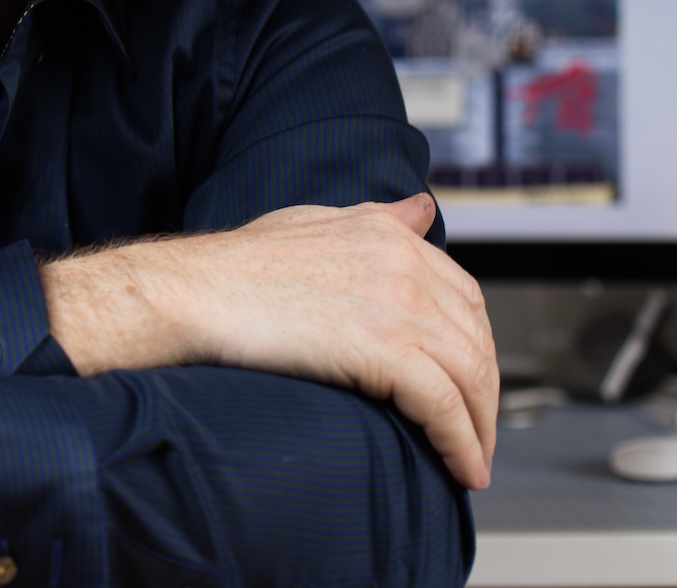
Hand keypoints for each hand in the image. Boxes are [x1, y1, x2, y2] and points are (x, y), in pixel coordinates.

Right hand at [41, 195, 497, 489]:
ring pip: (471, 374)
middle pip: (477, 336)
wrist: (190, 294)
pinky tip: (460, 468)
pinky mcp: (384, 349)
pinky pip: (445, 405)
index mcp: (386, 232)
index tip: (468, 380)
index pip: (464, 293)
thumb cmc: (233, 268)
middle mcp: (402, 262)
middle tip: (478, 430)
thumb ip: (376, 219)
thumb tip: (422, 208)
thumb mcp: (313, 223)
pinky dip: (462, 443)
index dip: (474, 343)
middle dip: (485, 390)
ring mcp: (397, 303)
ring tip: (472, 461)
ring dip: (481, 426)